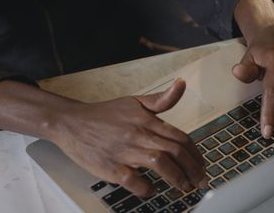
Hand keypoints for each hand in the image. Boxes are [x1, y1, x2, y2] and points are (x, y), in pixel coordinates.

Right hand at [51, 79, 207, 196]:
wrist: (71, 122)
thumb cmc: (104, 114)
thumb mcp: (134, 102)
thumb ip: (161, 99)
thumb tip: (182, 84)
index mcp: (146, 120)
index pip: (179, 137)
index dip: (195, 154)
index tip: (201, 165)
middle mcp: (138, 134)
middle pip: (174, 151)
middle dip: (193, 169)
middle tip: (200, 181)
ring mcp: (124, 151)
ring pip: (159, 163)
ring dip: (176, 178)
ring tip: (184, 187)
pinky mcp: (110, 166)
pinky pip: (132, 180)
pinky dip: (146, 187)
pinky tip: (152, 189)